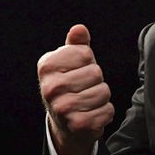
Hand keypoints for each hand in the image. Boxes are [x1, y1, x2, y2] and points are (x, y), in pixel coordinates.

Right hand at [38, 24, 114, 154]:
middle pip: (95, 73)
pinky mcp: (78, 125)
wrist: (64, 123)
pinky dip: (105, 112)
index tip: (77, 71)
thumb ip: (76, 44)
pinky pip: (108, 110)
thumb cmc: (70, 85)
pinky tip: (92, 113)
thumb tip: (79, 29)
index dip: (87, 61)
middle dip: (96, 80)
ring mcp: (63, 108)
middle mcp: (50, 88)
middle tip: (83, 88)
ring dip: (101, 96)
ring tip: (88, 101)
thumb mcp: (69, 61)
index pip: (85, 53)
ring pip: (104, 92)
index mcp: (46, 66)